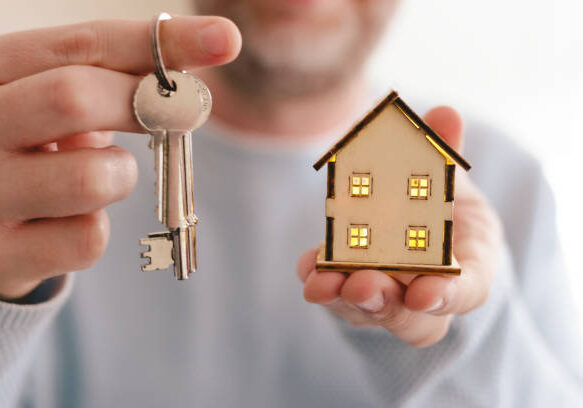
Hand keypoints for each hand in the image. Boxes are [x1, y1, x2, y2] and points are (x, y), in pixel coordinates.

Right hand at [0, 16, 241, 299]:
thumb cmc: (32, 153)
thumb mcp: (54, 108)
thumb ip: (106, 82)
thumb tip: (194, 69)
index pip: (81, 47)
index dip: (158, 43)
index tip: (224, 39)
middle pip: (74, 98)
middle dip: (144, 107)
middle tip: (176, 116)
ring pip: (93, 178)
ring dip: (118, 176)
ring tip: (96, 176)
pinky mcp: (3, 255)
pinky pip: (87, 239)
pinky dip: (94, 229)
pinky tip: (63, 224)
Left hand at [297, 106, 502, 346]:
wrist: (421, 231)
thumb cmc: (444, 207)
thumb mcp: (449, 178)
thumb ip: (444, 152)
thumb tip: (445, 113)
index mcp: (469, 267)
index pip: (467, 292)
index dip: (448, 295)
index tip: (424, 293)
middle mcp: (426, 292)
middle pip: (410, 316)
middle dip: (384, 301)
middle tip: (360, 285)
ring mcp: (388, 297)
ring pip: (369, 312)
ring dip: (344, 296)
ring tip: (321, 282)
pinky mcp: (352, 289)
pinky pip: (336, 294)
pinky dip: (321, 279)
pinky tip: (308, 267)